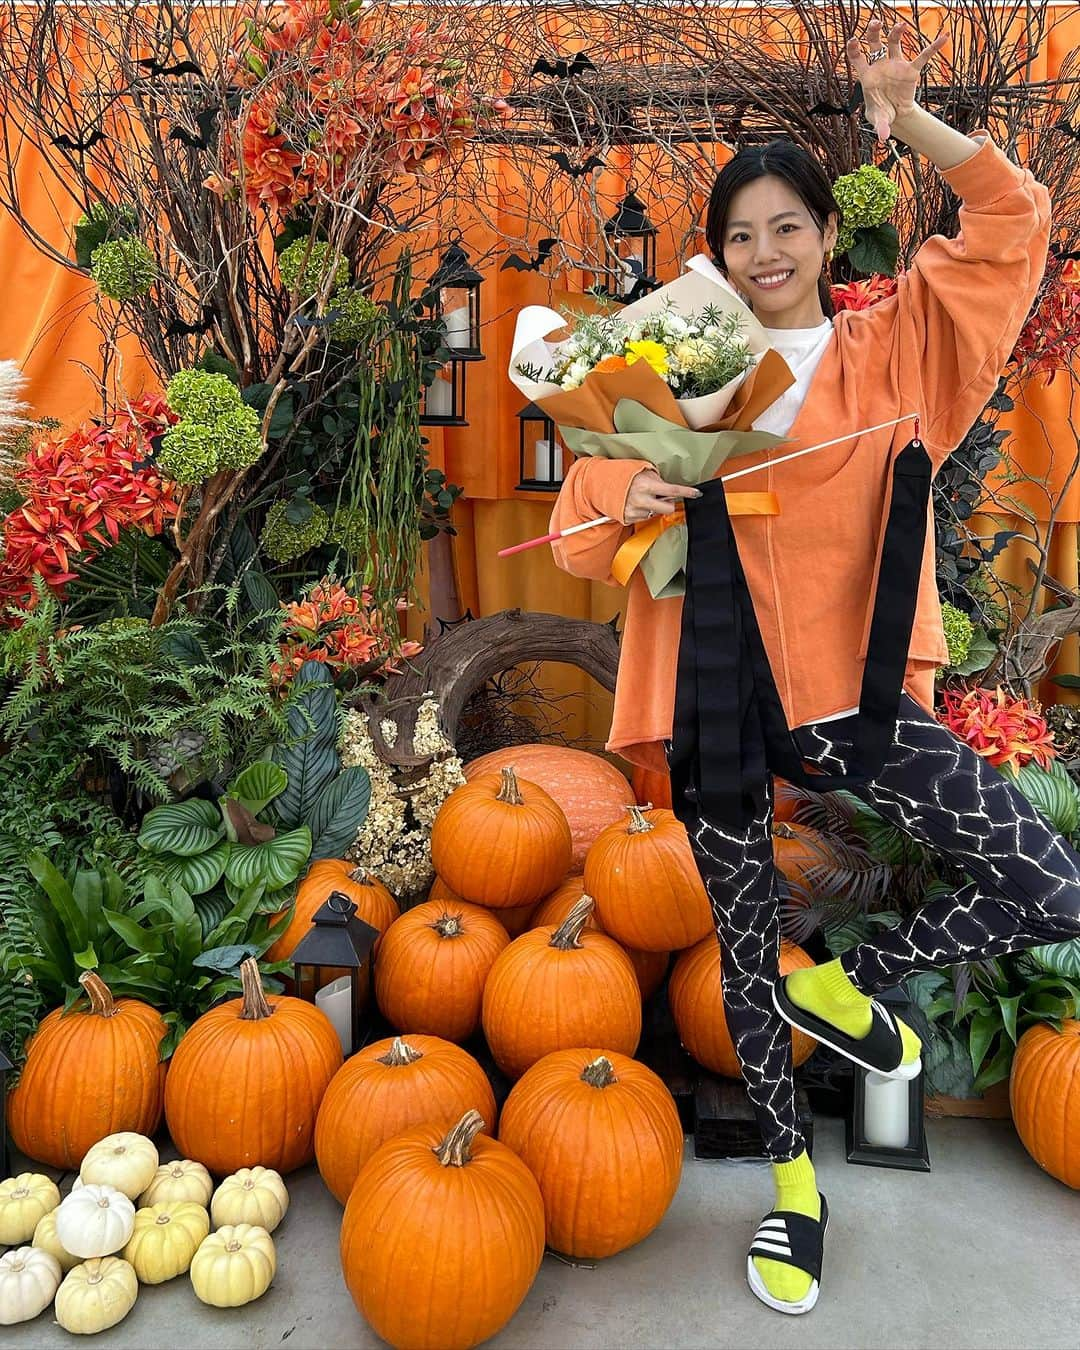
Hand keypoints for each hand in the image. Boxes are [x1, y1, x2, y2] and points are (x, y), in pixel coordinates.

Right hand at [622, 468, 700, 524]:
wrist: (602, 483)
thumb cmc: (624, 475)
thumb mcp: (642, 471)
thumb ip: (657, 481)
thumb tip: (669, 491)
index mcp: (646, 485)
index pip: (672, 491)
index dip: (686, 492)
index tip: (696, 494)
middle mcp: (641, 500)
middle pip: (668, 509)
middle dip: (668, 504)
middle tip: (662, 497)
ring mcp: (635, 511)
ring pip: (656, 514)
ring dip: (653, 507)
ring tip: (642, 498)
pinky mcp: (629, 518)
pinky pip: (644, 518)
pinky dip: (643, 511)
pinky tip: (635, 503)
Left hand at [847, 18, 946, 144]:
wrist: (895, 115)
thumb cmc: (881, 114)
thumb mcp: (879, 120)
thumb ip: (880, 127)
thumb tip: (883, 137)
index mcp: (868, 75)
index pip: (857, 58)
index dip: (854, 49)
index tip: (853, 41)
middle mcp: (880, 65)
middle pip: (875, 43)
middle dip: (873, 33)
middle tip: (875, 23)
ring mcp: (895, 65)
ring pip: (894, 43)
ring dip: (897, 32)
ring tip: (901, 26)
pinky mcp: (910, 70)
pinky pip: (922, 56)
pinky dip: (933, 47)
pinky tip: (943, 37)